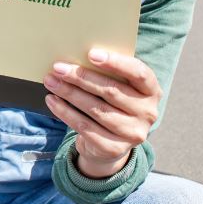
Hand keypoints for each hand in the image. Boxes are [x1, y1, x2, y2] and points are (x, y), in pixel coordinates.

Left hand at [43, 49, 160, 178]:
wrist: (111, 144)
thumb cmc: (111, 104)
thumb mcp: (118, 87)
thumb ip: (108, 73)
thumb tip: (75, 56)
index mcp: (151, 91)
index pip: (139, 73)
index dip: (116, 63)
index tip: (91, 54)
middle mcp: (148, 113)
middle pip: (111, 91)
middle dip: (81, 77)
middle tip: (58, 68)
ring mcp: (132, 133)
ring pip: (96, 109)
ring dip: (69, 93)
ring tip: (51, 82)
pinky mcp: (114, 149)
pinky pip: (85, 127)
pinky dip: (65, 112)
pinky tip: (52, 101)